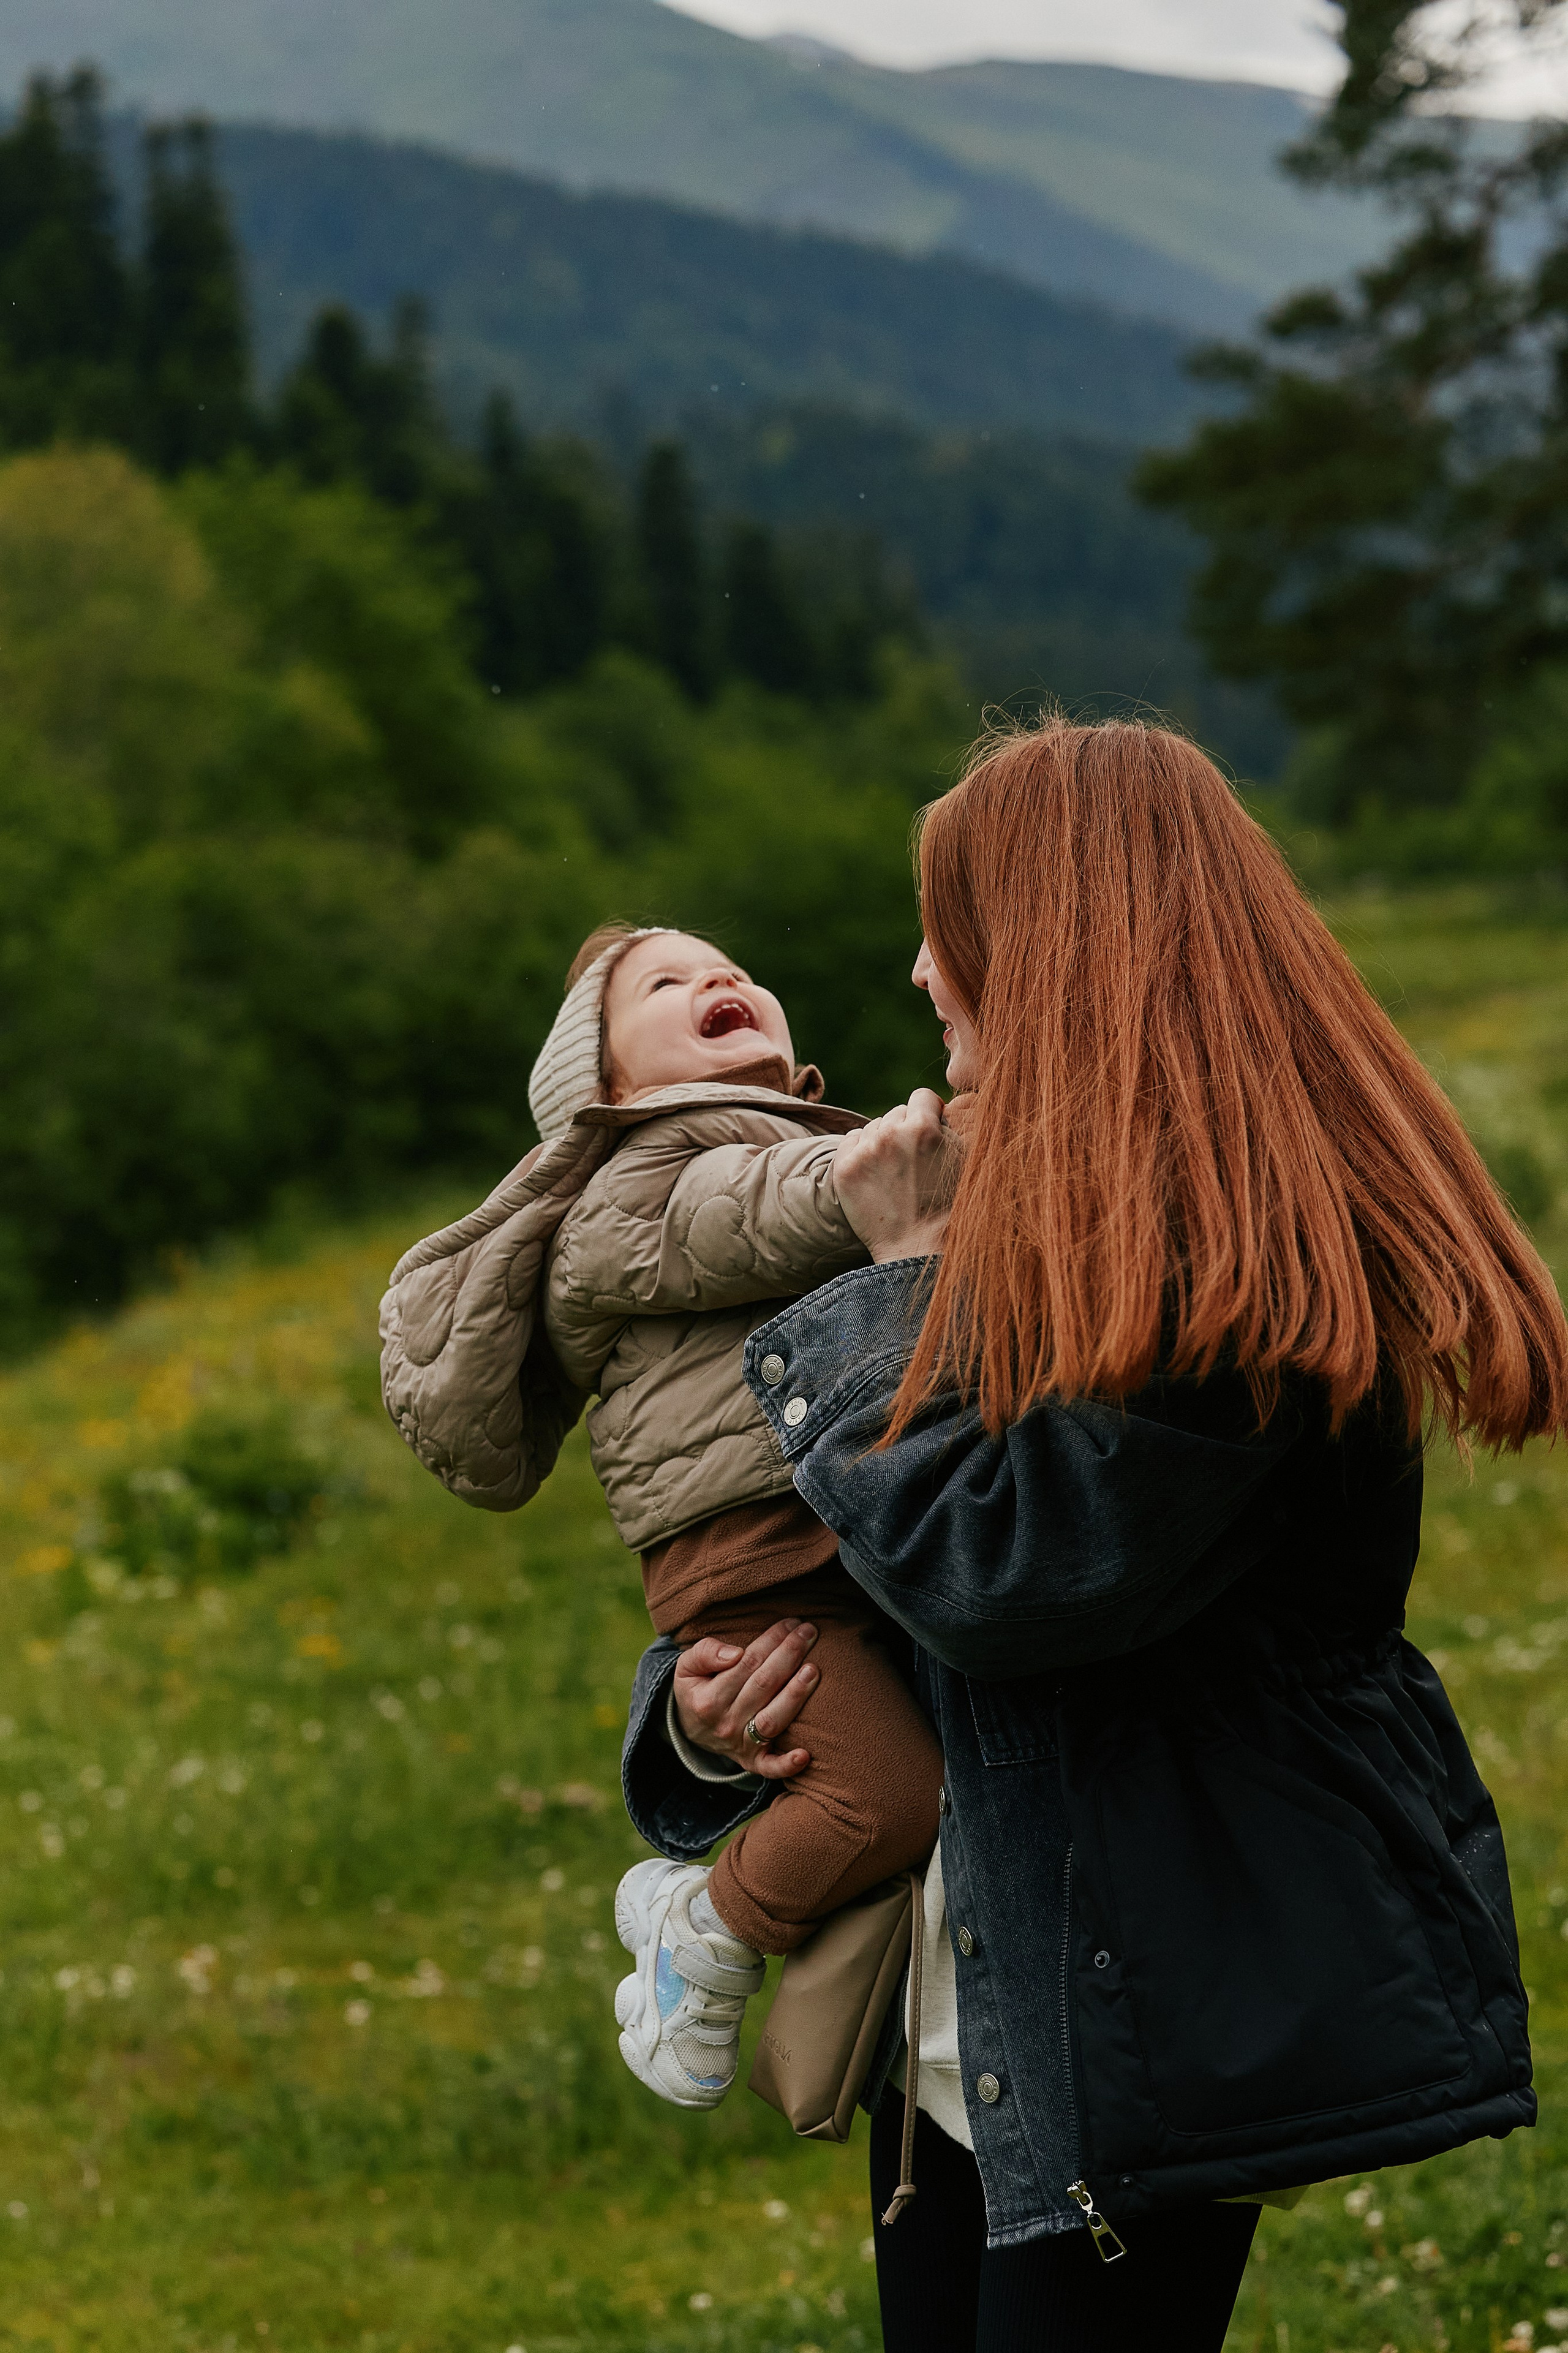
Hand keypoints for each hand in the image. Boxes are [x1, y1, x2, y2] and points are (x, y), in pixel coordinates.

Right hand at [673, 1617, 819, 1778]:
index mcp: (707, 1699)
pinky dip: (787, 1764)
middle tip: (809, 1632)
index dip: (770, 1640)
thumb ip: (705, 1653)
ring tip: (814, 1670)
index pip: (746, 1663)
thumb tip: (735, 1654)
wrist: (690, 1729)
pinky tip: (806, 1754)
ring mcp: (740, 1746)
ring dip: (795, 1695)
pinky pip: (771, 1768)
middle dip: (789, 1656)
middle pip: (763, 1686)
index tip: (790, 1622)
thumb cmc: (697, 1689)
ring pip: (772, 1720)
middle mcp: (725, 1724)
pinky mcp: (754, 1762)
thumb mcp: (686, 1667)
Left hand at [834, 1088, 965, 1261]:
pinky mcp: (844, 1169)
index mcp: (924, 1128)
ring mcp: (864, 1152)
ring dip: (884, 1141)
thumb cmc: (949, 1207)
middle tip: (915, 1161)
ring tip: (897, 1171)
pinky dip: (861, 1150)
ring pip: (873, 1126)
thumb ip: (952, 1126)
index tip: (931, 1131)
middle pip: (897, 1112)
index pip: (923, 1097)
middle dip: (906, 1129)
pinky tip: (876, 1173)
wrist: (918, 1249)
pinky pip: (851, 1140)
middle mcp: (891, 1134)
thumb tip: (939, 1108)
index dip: (930, 1112)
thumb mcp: (965, 1161)